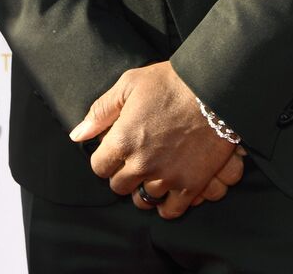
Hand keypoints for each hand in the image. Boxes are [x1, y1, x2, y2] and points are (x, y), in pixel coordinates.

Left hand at [69, 61, 243, 218]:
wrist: (215, 88)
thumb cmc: (171, 81)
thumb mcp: (130, 84)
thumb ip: (101, 111)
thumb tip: (78, 135)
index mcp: (123, 139)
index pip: (99, 167)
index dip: (106, 157)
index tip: (115, 149)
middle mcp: (141, 163)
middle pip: (119, 186)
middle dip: (123, 173)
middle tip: (135, 158)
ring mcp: (166, 177)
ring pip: (142, 200)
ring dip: (144, 188)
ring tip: (152, 171)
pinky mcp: (190, 185)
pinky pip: (170, 211)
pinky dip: (167, 205)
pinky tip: (168, 190)